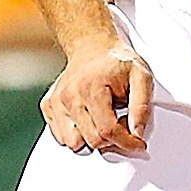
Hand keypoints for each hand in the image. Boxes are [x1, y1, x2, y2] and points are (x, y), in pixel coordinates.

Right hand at [42, 39, 151, 154]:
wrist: (92, 47)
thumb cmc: (116, 62)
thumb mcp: (141, 77)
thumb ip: (142, 106)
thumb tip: (137, 133)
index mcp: (91, 88)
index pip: (107, 131)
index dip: (126, 142)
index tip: (138, 143)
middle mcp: (69, 95)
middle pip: (92, 140)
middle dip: (112, 140)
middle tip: (123, 123)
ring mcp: (56, 101)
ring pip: (74, 143)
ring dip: (92, 138)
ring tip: (104, 120)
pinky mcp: (48, 106)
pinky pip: (61, 137)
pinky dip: (78, 134)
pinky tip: (89, 118)